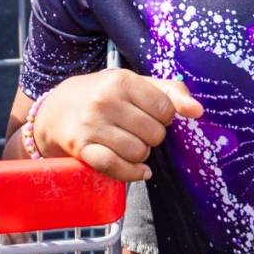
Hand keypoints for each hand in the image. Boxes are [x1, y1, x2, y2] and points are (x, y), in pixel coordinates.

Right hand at [30, 70, 202, 182]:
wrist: (55, 111)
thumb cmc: (103, 96)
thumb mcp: (134, 85)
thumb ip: (170, 92)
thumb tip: (198, 111)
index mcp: (121, 80)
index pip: (166, 109)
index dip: (164, 118)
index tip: (153, 116)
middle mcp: (105, 101)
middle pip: (154, 133)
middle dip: (152, 137)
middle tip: (139, 132)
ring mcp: (91, 125)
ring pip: (138, 152)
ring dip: (140, 155)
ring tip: (130, 145)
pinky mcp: (82, 148)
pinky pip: (116, 167)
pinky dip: (132, 173)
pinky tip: (138, 170)